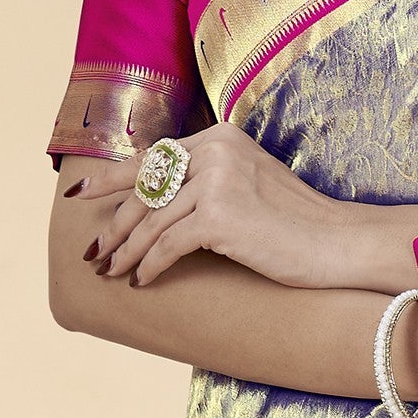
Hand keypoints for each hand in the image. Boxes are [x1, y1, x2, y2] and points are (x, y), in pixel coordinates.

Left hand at [70, 127, 393, 293]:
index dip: (110, 177)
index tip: (78, 193)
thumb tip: (155, 204)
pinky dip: (150, 265)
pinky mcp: (220, 216)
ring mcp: (217, 180)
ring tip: (112, 273)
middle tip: (93, 253)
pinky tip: (143, 280)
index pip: (153, 157)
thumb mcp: (248, 185)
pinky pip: (168, 244)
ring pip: (151, 221)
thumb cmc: (297, 223)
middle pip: (146, 190)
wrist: (338, 241)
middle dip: (114, 226)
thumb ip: (207, 181)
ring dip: (126, 252)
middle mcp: (215, 150)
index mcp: (220, 137)